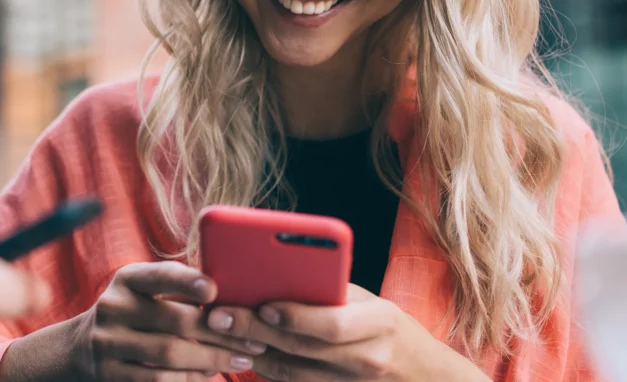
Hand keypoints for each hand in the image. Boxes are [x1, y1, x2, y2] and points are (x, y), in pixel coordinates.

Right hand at [73, 262, 267, 379]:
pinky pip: (158, 380)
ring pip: (170, 354)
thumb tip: (233, 292)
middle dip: (220, 332)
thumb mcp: (144, 290)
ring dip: (212, 358)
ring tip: (242, 360)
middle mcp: (114, 308)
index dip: (187, 282)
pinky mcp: (110, 375)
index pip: (159, 275)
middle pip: (174, 321)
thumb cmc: (134, 311)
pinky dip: (190, 378)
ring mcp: (108, 344)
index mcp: (128, 280)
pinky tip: (211, 374)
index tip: (214, 290)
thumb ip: (177, 287)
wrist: (79, 347)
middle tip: (254, 339)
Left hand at [206, 284, 489, 380]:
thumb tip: (281, 271)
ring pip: (291, 372)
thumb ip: (334, 292)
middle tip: (219, 317)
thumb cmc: (393, 329)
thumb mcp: (374, 303)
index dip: (295, 316)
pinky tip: (244, 352)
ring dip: (252, 352)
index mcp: (380, 324)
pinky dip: (267, 369)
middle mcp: (367, 358)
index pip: (331, 324)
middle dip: (254, 331)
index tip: (262, 305)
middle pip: (301, 348)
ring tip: (220, 334)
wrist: (424, 379)